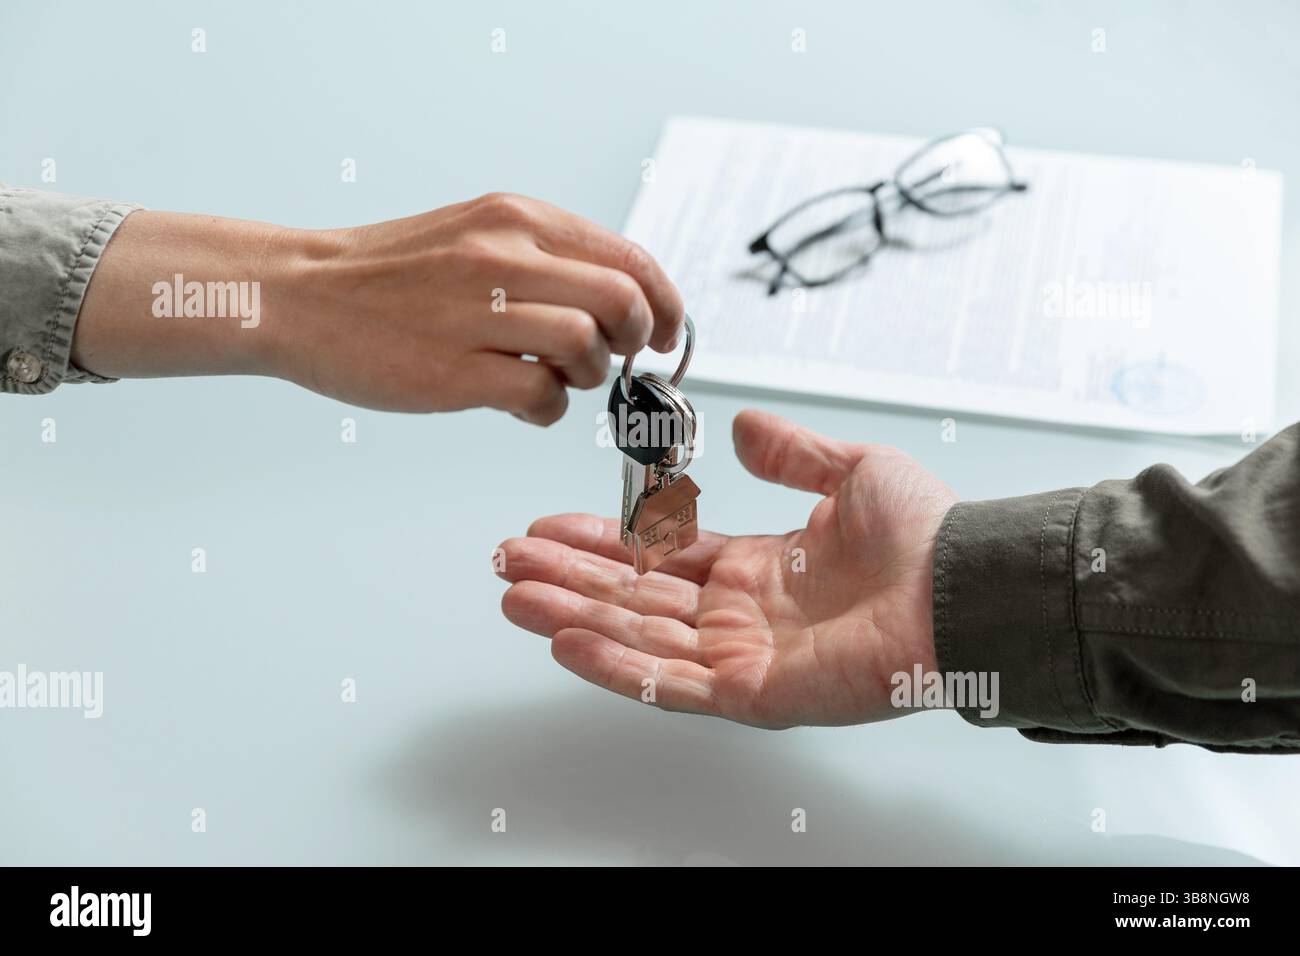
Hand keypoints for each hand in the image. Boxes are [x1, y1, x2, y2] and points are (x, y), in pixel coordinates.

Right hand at [74, 194, 683, 423]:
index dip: (665, 302)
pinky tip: (521, 403)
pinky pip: (541, 398)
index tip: (666, 332)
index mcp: (518, 219)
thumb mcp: (477, 234)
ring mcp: (479, 315)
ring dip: (588, 377)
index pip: (630, 258)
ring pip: (588, 349)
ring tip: (556, 379)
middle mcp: (504, 256)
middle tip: (616, 360)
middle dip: (636, 341)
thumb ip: (547, 258)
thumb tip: (621, 299)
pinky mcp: (454, 372)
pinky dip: (547, 409)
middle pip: (624, 302)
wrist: (299, 293)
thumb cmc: (390, 275)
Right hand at [496, 410, 957, 727]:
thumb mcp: (852, 469)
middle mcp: (741, 615)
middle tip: (510, 562)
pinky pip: (669, 683)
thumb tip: (747, 425)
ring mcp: (742, 656)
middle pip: (634, 598)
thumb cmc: (925, 536)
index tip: (552, 525)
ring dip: (571, 616)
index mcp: (759, 568)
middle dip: (568, 579)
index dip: (604, 541)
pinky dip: (613, 665)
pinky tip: (564, 641)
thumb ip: (793, 452)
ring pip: (638, 638)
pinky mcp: (752, 692)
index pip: (660, 556)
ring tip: (515, 595)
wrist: (964, 584)